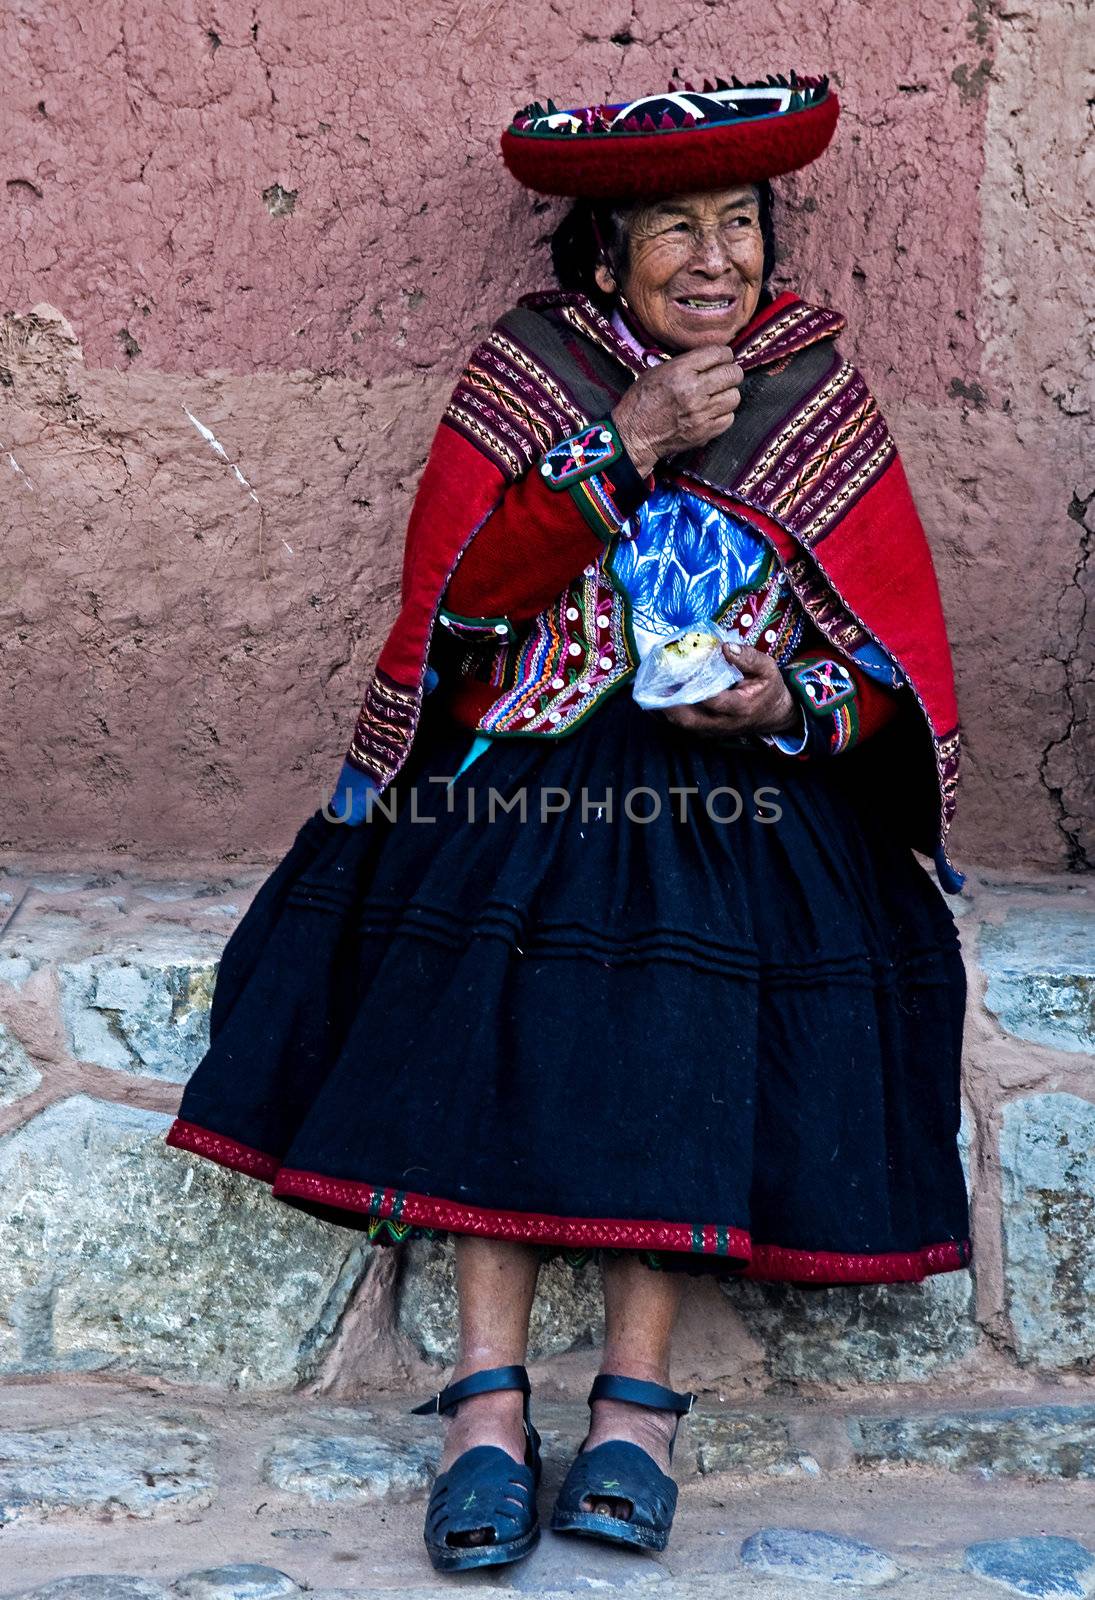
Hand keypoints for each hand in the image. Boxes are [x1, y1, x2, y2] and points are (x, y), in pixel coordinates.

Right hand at [611, 348, 744, 476]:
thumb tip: (712, 359)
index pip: (718, 353)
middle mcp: (693, 391)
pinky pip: (729, 418)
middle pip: (732, 374)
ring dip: (728, 394)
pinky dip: (724, 414)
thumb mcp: (658, 371)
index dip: (724, 354)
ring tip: (717, 395)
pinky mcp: (704, 432)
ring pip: (734, 396)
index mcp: (680, 371)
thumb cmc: (642, 401)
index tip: (722, 358)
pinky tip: (713, 412)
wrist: (634, 434)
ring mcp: (700, 413)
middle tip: (724, 376)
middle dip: (731, 372)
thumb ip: (686, 363)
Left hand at [661, 641, 799, 738]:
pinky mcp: (706, 731)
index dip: (696, 688)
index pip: (714, 701)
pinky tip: (659, 695)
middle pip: (690, 720)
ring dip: (665, 708)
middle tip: (654, 684)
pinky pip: (683, 725)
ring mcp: (713, 730)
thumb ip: (748, 657)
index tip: (681, 670)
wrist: (774, 715)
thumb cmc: (769, 689)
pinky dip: (669, 711)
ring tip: (651, 687)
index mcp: (740, 708)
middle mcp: (724, 723)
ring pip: (683, 724)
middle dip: (669, 704)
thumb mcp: (768, 669)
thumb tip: (724, 646)